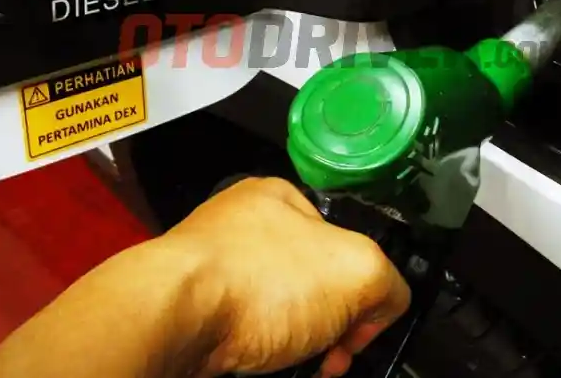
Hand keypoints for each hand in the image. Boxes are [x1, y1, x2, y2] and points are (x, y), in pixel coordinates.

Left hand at [165, 177, 411, 376]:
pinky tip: (263, 366)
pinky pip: (242, 335)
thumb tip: (380, 308)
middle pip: (312, 285)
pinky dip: (261, 355)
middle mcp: (243, 229)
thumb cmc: (259, 282)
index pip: (345, 243)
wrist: (172, 320)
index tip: (358, 329)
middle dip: (331, 327)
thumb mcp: (359, 270)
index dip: (362, 292)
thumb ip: (388, 283)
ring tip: (297, 365)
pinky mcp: (190, 311)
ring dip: (298, 347)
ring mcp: (212, 270)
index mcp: (281, 199)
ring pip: (278, 316)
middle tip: (331, 357)